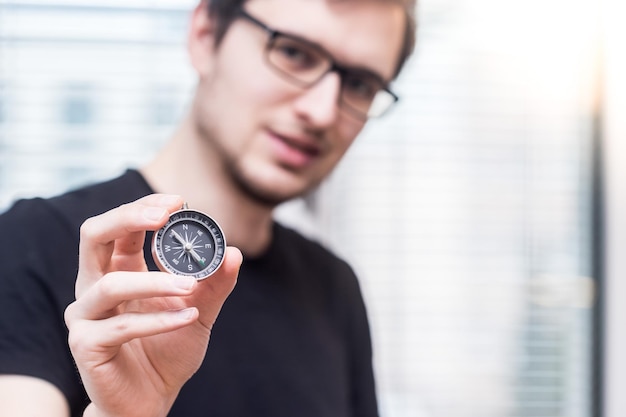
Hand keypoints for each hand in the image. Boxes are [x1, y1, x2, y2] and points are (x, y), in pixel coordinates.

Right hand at [64, 194, 241, 416]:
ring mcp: (86, 316)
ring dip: (155, 281)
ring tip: (192, 285)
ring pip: (109, 284)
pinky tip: (188, 318)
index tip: (178, 200)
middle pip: (94, 236)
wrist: (152, 399)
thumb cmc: (169, 351)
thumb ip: (214, 284)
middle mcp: (95, 287)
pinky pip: (120, 327)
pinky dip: (158, 320)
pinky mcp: (86, 346)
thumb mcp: (199, 312)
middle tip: (164, 214)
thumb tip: (234, 252)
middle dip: (128, 218)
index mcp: (119, 270)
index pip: (122, 228)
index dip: (144, 208)